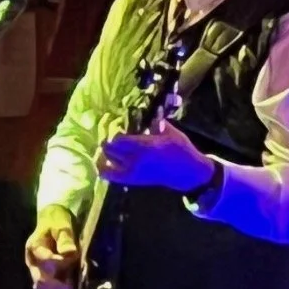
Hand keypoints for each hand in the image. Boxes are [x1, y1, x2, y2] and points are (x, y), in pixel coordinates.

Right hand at [25, 205, 78, 288]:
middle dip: (59, 285)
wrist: (51, 222)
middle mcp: (31, 261)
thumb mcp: (63, 227)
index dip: (61, 264)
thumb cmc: (57, 223)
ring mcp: (33, 270)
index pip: (47, 261)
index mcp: (34, 247)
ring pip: (42, 286)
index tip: (75, 263)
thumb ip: (65, 240)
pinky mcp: (39, 275)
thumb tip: (70, 253)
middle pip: (42, 278)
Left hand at [97, 120, 213, 192]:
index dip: (112, 128)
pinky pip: (110, 176)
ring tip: (105, 143)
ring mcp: (132, 172)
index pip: (117, 139)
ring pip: (107, 161)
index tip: (112, 121)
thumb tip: (146, 108)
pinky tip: (101, 160)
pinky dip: (103, 168)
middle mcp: (135, 161)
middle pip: (109, 149)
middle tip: (107, 130)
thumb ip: (156, 120)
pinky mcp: (132, 180)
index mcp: (145, 147)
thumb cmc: (180, 150)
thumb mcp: (170, 131)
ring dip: (104, 151)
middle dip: (106, 138)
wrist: (186, 173)